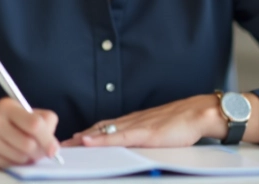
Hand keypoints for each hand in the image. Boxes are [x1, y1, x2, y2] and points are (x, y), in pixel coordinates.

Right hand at [0, 98, 59, 168]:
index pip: (35, 124)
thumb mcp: (19, 113)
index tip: (53, 150)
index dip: (48, 139)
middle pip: (29, 145)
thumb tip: (53, 146)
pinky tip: (5, 154)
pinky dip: (12, 163)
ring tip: (17, 150)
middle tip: (36, 152)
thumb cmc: (0, 123)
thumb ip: (40, 122)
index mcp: (8, 106)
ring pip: (21, 158)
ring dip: (25, 159)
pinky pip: (8, 165)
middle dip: (38, 152)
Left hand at [62, 94, 223, 147]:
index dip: (85, 135)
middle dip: (78, 139)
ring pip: (103, 132)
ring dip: (83, 139)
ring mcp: (136, 126)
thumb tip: (130, 145)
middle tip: (59, 145)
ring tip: (65, 145)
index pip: (103, 128)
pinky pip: (118, 137)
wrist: (199, 113)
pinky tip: (88, 141)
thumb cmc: (183, 123)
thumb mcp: (158, 131)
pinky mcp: (145, 133)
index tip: (70, 141)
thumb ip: (142, 137)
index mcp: (133, 122)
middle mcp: (130, 121)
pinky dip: (101, 139)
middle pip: (97, 129)